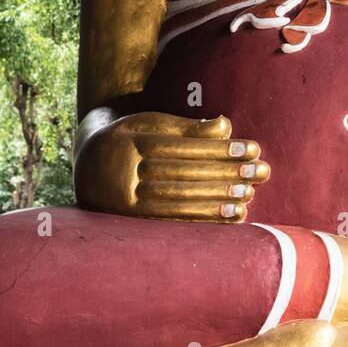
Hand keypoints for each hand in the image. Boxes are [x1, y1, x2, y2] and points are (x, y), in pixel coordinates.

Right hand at [75, 112, 268, 221]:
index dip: (220, 149)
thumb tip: (226, 126)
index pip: (184, 147)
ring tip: (248, 196)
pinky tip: (229, 218)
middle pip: (183, 175)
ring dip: (217, 200)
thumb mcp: (152, 124)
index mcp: (133, 143)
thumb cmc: (131, 138)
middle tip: (260, 172)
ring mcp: (126, 201)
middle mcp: (126, 173)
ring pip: (178, 201)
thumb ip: (187, 128)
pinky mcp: (131, 222)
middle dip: (225, 174)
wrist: (88, 164)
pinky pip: (172, 222)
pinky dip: (203, 220)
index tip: (252, 148)